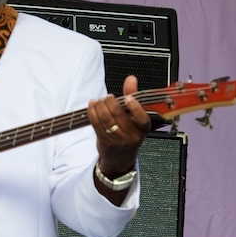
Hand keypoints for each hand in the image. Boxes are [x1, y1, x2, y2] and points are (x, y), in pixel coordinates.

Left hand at [87, 76, 151, 200]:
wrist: (120, 157)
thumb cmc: (128, 132)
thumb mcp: (134, 116)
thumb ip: (132, 95)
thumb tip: (131, 78)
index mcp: (143, 129)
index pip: (142, 119)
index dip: (135, 107)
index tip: (127, 98)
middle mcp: (132, 136)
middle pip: (119, 115)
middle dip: (110, 102)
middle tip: (107, 97)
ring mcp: (118, 140)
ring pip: (106, 119)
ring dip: (99, 106)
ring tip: (98, 101)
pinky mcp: (105, 141)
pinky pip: (96, 124)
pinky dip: (92, 112)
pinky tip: (92, 105)